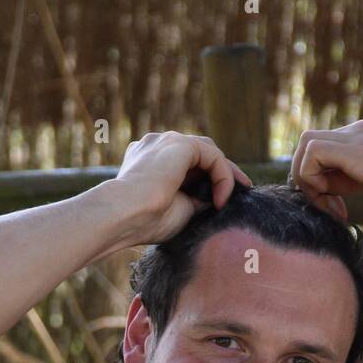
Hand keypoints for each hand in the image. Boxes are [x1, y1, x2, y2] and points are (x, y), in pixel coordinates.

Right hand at [112, 132, 253, 243]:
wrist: (122, 216)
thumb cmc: (142, 221)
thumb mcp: (175, 210)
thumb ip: (193, 199)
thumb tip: (214, 198)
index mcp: (147, 160)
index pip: (186, 162)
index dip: (208, 178)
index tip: (223, 200)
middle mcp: (155, 145)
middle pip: (200, 153)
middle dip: (222, 171)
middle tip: (241, 190)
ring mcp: (165, 141)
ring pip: (208, 152)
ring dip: (225, 174)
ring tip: (235, 195)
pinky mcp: (178, 144)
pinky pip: (212, 156)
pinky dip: (222, 176)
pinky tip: (221, 198)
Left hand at [289, 119, 362, 222]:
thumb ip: (357, 179)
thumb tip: (332, 190)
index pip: (322, 149)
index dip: (319, 180)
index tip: (338, 208)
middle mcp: (360, 130)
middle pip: (309, 144)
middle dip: (308, 180)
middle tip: (330, 208)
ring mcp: (359, 136)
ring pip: (305, 145)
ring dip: (308, 182)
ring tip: (333, 209)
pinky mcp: (357, 150)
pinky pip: (311, 155)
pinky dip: (312, 183)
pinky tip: (336, 206)